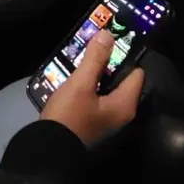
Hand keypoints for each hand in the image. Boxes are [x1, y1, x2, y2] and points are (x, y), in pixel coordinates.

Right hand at [39, 29, 144, 146]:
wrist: (48, 149)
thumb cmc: (69, 115)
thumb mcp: (81, 84)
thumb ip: (96, 59)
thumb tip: (108, 35)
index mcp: (125, 104)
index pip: (136, 73)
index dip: (125, 56)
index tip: (110, 41)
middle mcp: (122, 113)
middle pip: (122, 80)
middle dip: (108, 63)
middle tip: (92, 46)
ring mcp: (108, 119)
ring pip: (107, 88)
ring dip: (96, 74)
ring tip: (81, 57)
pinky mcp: (94, 121)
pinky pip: (98, 97)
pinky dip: (90, 86)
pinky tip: (75, 77)